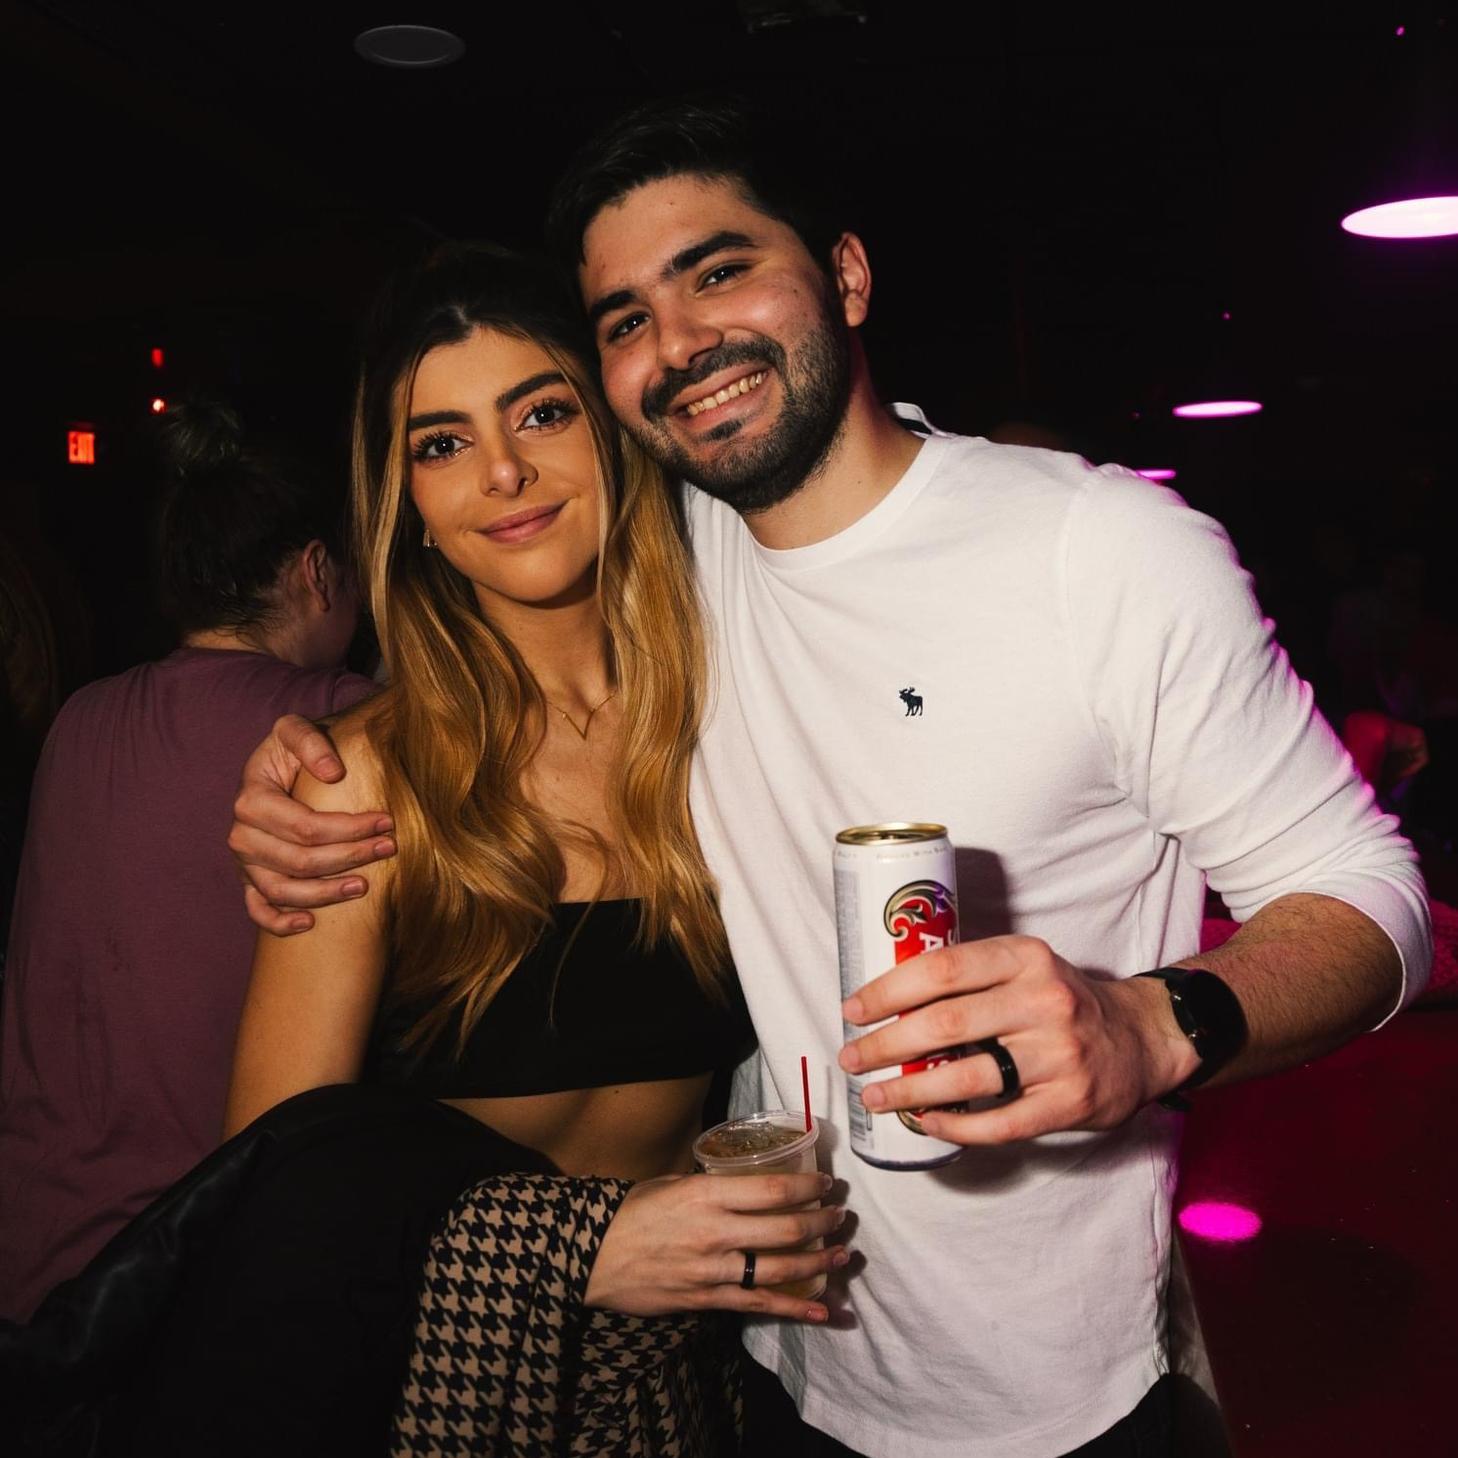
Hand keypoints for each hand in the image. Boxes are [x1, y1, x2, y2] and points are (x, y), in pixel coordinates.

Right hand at [227, 714, 395, 934]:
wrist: (277, 769)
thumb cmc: (291, 751)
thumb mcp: (296, 730)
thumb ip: (311, 743)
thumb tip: (333, 774)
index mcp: (252, 799)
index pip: (305, 826)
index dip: (349, 829)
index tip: (387, 821)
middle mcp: (242, 834)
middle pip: (300, 861)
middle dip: (350, 857)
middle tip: (388, 848)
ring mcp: (245, 861)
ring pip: (282, 891)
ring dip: (325, 895)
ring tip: (364, 887)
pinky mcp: (250, 879)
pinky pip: (257, 910)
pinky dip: (279, 922)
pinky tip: (310, 923)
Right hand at [584, 1171, 847, 1321]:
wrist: (592, 1259)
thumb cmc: (631, 1213)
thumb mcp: (671, 1184)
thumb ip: (711, 1186)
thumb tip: (747, 1182)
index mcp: (705, 1196)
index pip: (771, 1189)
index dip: (806, 1185)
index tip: (826, 1181)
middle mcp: (715, 1233)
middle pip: (784, 1229)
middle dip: (821, 1223)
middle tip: (841, 1216)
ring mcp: (713, 1271)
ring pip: (779, 1269)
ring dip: (817, 1263)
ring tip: (841, 1255)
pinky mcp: (708, 1301)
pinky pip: (759, 1306)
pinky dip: (795, 1310)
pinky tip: (823, 1312)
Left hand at [838, 935, 1197, 1143]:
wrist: (1140, 1039)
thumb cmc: (1060, 1001)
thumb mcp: (1025, 966)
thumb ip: (971, 976)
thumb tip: (885, 998)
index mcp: (1025, 957)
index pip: (942, 969)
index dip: (888, 991)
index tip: (852, 1009)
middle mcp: (1044, 1001)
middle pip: (945, 1025)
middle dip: (885, 1044)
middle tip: (851, 1057)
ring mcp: (1059, 1054)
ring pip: (966, 1077)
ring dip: (909, 1090)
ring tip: (874, 1095)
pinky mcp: (1069, 1102)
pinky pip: (998, 1122)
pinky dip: (953, 1125)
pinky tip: (925, 1121)